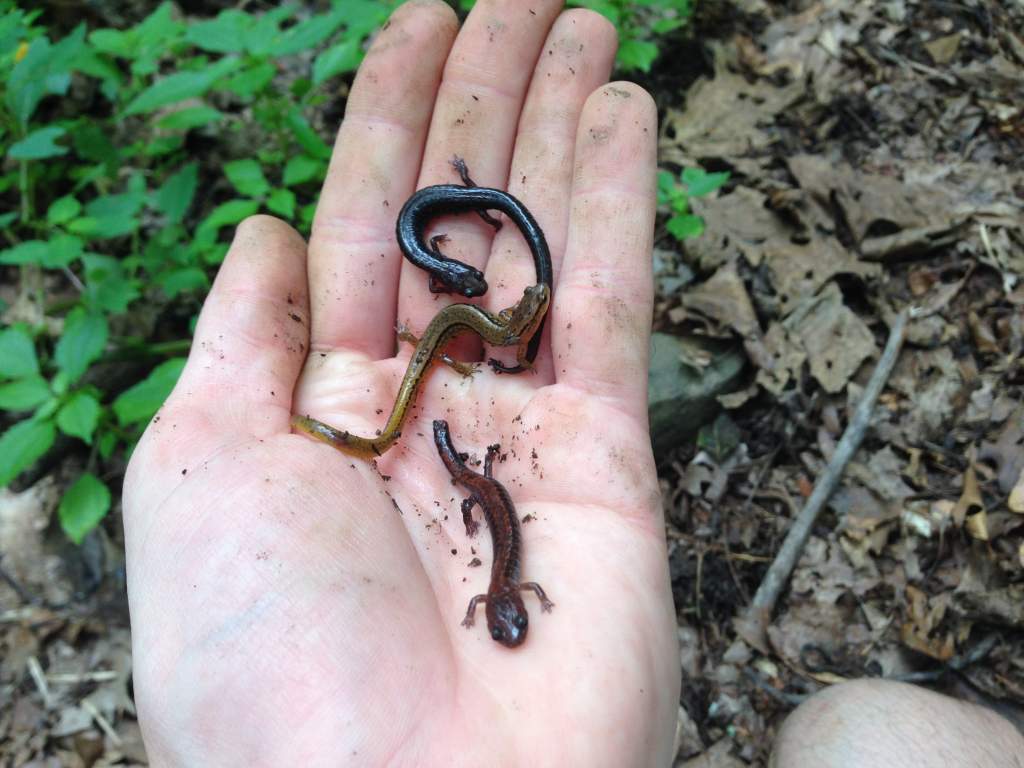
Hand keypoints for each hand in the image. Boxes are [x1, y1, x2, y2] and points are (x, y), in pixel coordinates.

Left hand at [123, 1, 677, 764]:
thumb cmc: (264, 655)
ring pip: (546, 239)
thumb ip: (243, 340)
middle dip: (488, 96)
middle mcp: (426, 396)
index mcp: (322, 394)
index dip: (390, 111)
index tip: (421, 19)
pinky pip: (612, 302)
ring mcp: (523, 422)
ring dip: (562, 125)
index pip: (363, 216)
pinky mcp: (609, 458)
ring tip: (585, 24)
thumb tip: (264, 231)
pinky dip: (618, 203)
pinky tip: (624, 114)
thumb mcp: (202, 468)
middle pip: (463, 212)